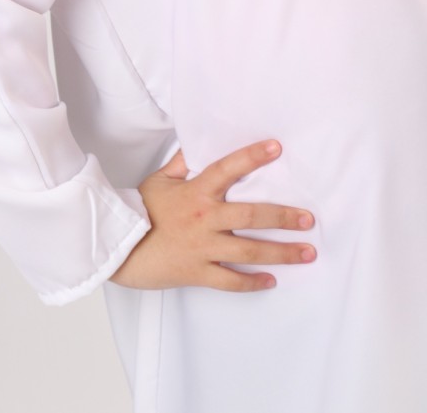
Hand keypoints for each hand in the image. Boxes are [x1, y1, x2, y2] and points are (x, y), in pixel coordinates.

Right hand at [109, 140, 315, 291]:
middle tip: (309, 219)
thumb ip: (182, 162)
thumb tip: (199, 144)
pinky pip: (230, 279)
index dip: (253, 156)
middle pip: (253, 215)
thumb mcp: (159, 180)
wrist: (117, 248)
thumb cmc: (139, 210)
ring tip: (307, 252)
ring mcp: (203, 247)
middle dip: (284, 217)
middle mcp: (205, 218)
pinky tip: (271, 281)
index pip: (229, 167)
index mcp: (197, 191)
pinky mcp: (197, 272)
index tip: (277, 147)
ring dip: (282, 252)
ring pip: (250, 250)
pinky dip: (252, 282)